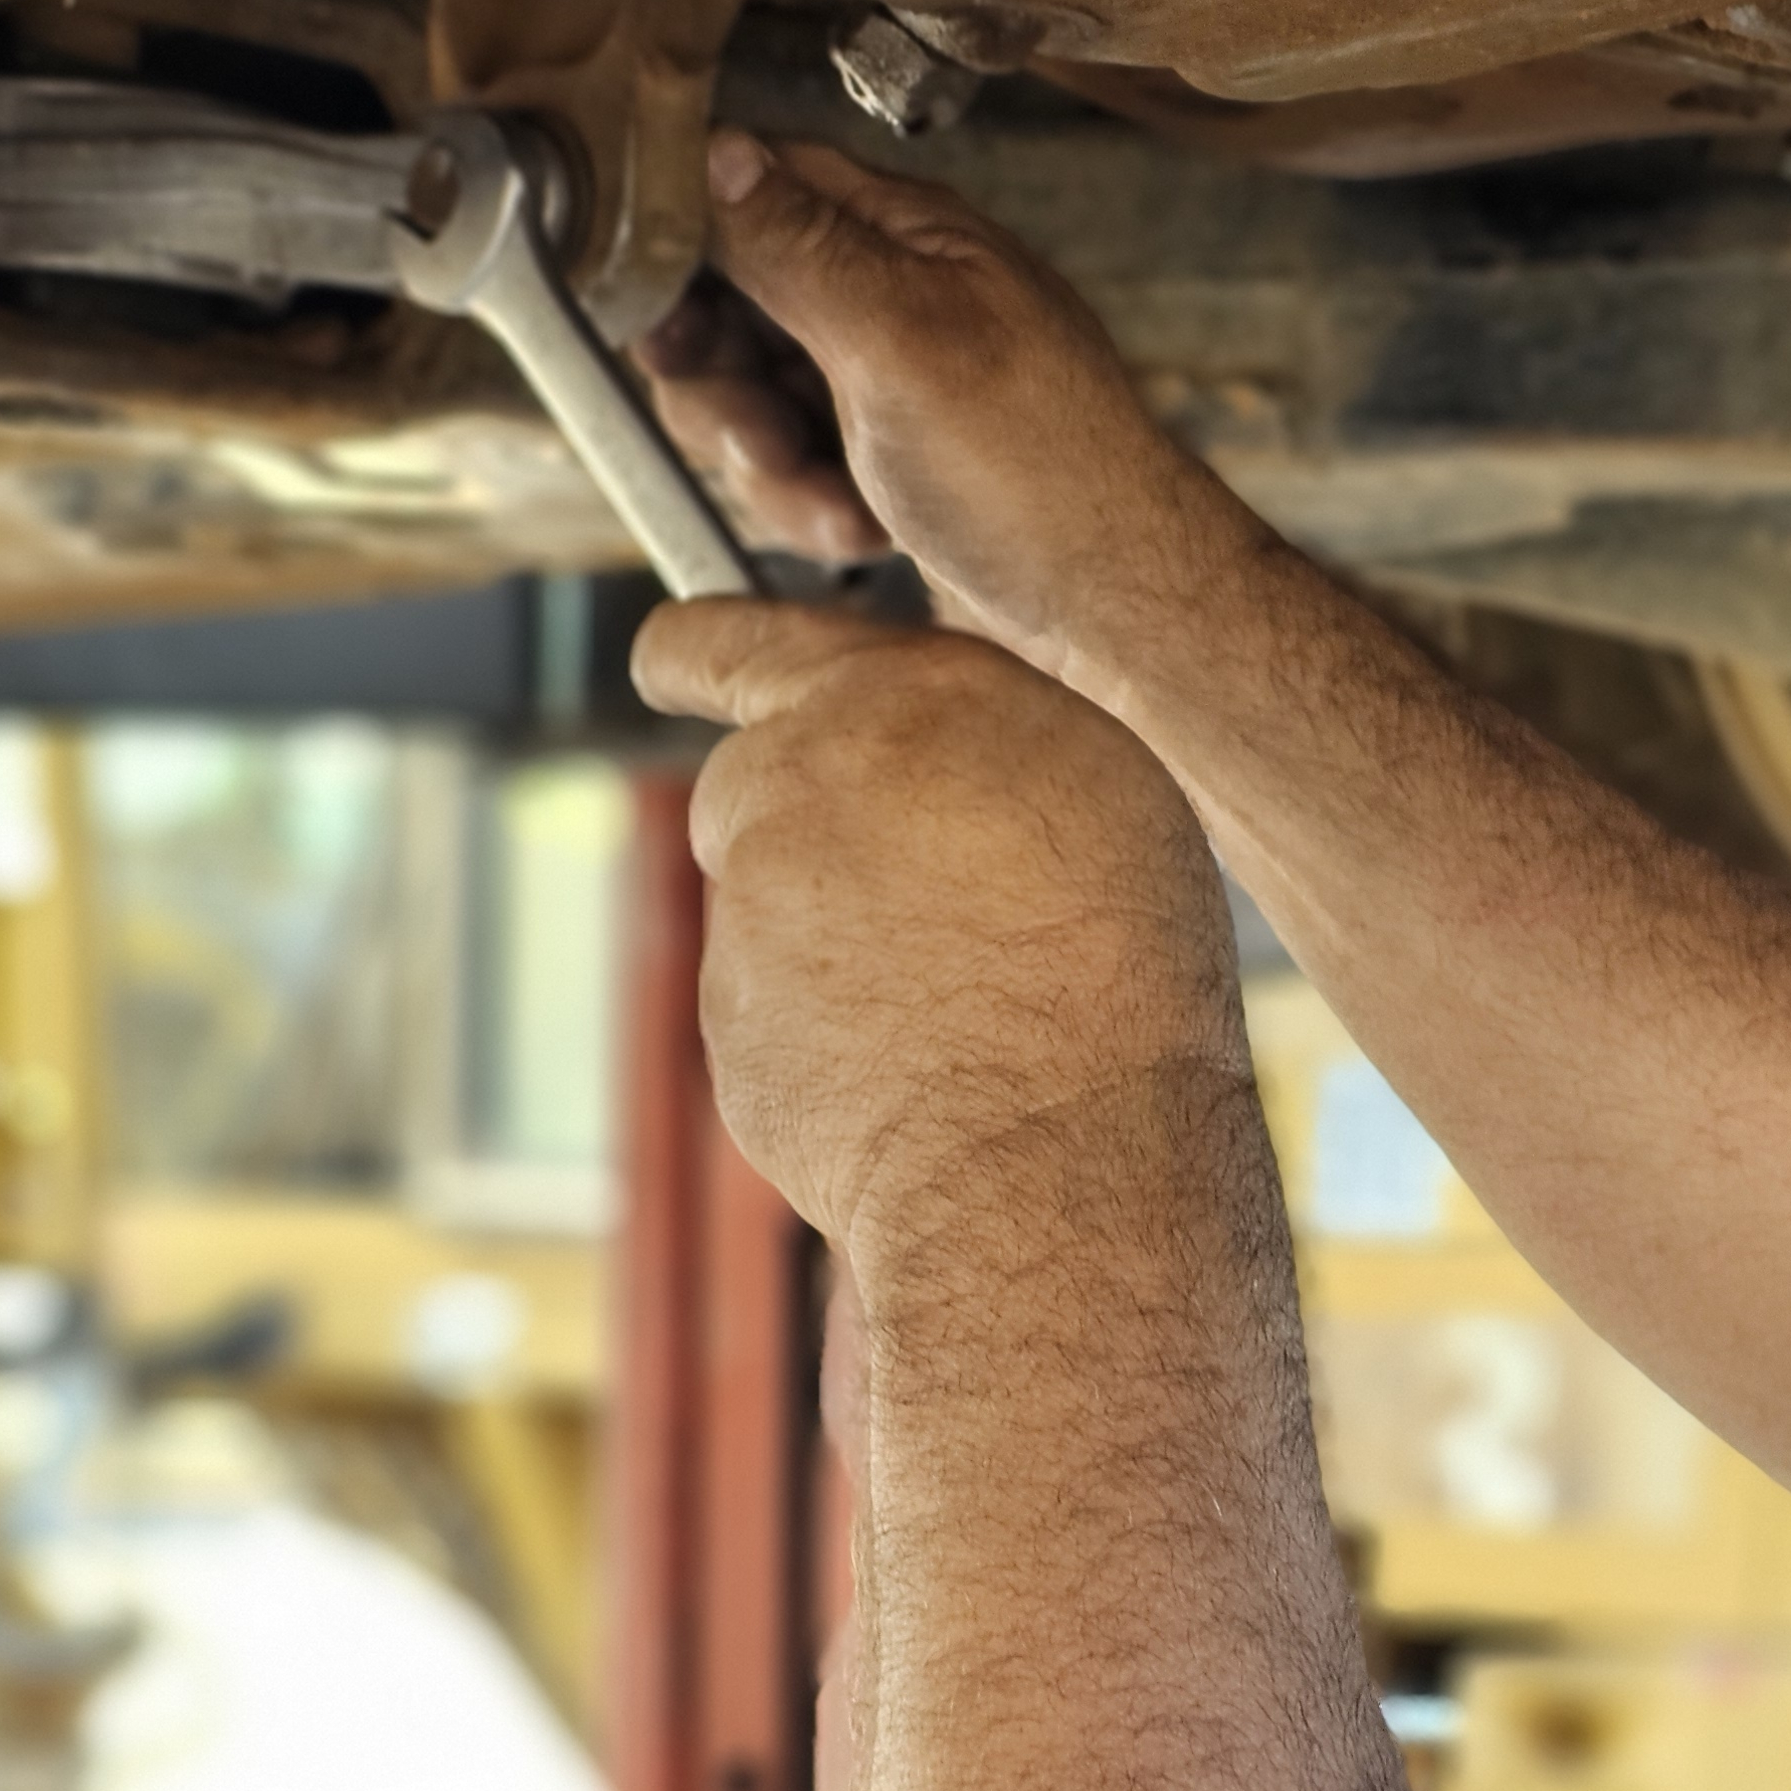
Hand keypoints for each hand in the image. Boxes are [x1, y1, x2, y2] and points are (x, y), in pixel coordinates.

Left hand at [628, 598, 1239, 1251]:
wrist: (1059, 1153)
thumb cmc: (1115, 968)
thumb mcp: (1092, 781)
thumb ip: (967, 733)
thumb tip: (922, 744)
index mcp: (888, 701)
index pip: (727, 637)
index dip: (697, 651)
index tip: (675, 660)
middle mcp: (795, 789)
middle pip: (751, 784)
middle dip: (806, 826)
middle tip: (927, 890)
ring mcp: (748, 916)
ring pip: (772, 909)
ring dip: (838, 939)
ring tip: (966, 999)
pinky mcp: (730, 1028)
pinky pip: (777, 1015)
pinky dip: (833, 1035)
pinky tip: (929, 1065)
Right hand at [636, 135, 1268, 676]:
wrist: (1116, 614)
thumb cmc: (1042, 473)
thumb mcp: (901, 339)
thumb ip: (801, 244)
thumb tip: (720, 151)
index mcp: (908, 238)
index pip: (757, 186)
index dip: (688, 247)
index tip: (652, 315)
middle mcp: (898, 298)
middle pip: (732, 303)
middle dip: (720, 383)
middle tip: (763, 437)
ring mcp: (892, 384)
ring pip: (752, 397)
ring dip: (767, 464)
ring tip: (832, 502)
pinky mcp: (890, 463)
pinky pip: (795, 470)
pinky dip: (808, 508)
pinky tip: (862, 535)